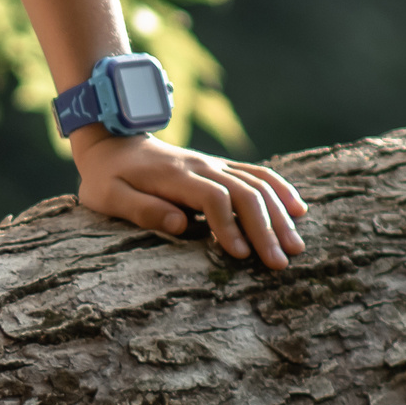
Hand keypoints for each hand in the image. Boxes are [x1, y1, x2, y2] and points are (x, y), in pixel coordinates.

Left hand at [71, 129, 307, 266]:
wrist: (112, 141)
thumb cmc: (106, 178)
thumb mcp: (108, 196)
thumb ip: (141, 209)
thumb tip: (180, 224)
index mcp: (173, 176)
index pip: (212, 197)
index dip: (229, 225)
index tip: (241, 255)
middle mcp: (200, 166)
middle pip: (243, 192)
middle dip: (265, 228)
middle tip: (280, 263)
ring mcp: (213, 164)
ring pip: (256, 183)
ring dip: (279, 215)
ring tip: (296, 247)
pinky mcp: (220, 166)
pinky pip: (257, 173)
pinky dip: (280, 189)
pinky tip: (298, 210)